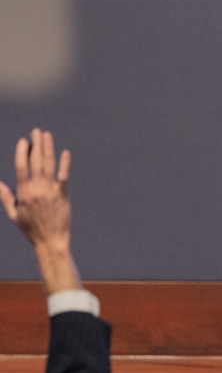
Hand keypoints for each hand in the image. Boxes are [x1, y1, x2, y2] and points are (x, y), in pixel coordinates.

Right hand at [0, 129, 79, 293]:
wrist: (50, 240)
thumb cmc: (30, 228)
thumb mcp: (13, 213)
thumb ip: (5, 197)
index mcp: (23, 193)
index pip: (21, 167)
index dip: (22, 152)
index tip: (23, 141)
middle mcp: (36, 189)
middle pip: (36, 162)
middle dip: (36, 145)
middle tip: (37, 131)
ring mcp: (51, 191)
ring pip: (49, 165)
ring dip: (48, 149)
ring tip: (47, 136)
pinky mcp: (63, 194)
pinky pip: (64, 175)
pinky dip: (64, 163)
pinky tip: (65, 152)